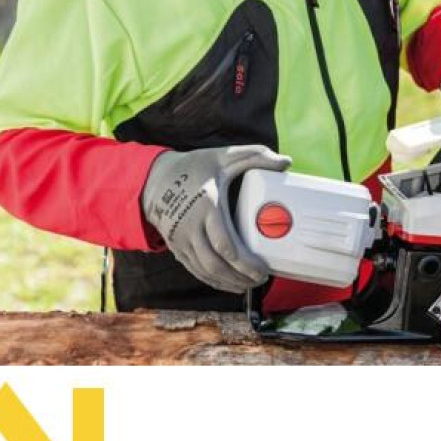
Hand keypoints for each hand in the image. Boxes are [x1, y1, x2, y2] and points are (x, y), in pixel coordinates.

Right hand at [141, 145, 291, 292]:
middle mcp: (191, 226)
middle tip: (261, 279)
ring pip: (206, 270)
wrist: (154, 179)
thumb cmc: (193, 168)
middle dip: (240, 276)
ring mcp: (181, 239)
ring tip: (250, 284)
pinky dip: (214, 281)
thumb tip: (285, 162)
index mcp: (206, 205)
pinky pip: (196, 270)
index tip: (262, 268)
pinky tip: (230, 284)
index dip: (244, 261)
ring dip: (229, 282)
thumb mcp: (223, 156)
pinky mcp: (176, 247)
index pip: (224, 243)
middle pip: (216, 263)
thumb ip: (255, 156)